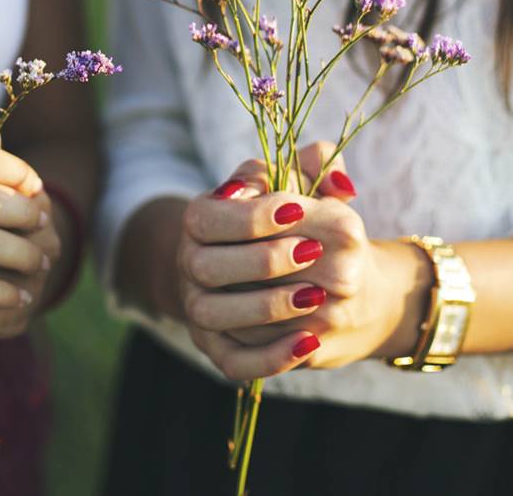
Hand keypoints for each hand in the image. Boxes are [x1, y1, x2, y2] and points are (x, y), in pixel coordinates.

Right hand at [178, 143, 422, 378]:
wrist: (261, 269)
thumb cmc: (282, 219)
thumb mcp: (292, 184)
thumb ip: (315, 167)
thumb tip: (340, 182)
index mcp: (199, 219)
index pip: (210, 218)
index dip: (251, 216)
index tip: (298, 209)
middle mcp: (189, 264)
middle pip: (208, 267)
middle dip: (262, 260)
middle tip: (312, 252)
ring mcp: (199, 308)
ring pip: (216, 315)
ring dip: (265, 307)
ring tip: (315, 296)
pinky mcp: (216, 348)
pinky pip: (234, 362)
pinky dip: (269, 357)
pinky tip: (310, 342)